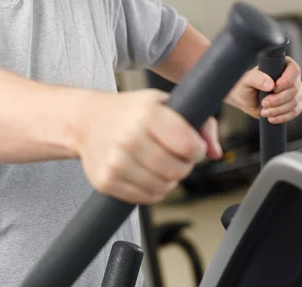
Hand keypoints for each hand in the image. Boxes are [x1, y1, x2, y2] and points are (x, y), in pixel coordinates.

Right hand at [76, 89, 207, 204]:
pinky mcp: (106, 181)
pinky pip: (146, 198)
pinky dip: (152, 189)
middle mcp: (129, 138)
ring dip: (169, 179)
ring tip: (159, 162)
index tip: (191, 145)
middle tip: (174, 154)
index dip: (196, 149)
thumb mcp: (164, 102)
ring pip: (164, 187)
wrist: (87, 120)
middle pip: (177, 170)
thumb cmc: (129, 110)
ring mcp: (116, 162)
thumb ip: (200, 122)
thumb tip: (215, 152)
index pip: (188, 145)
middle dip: (183, 165)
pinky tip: (146, 171)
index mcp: (146, 114)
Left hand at [225, 57, 301, 122]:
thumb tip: (270, 84)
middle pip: (294, 89)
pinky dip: (282, 116)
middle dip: (279, 99)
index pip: (294, 70)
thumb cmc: (245, 85)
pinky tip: (271, 117)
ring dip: (279, 109)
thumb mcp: (247, 80)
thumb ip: (256, 78)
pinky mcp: (293, 105)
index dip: (287, 80)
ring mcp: (294, 92)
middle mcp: (291, 78)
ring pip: (294, 102)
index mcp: (281, 66)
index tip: (275, 88)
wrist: (244, 99)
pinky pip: (294, 112)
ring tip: (264, 111)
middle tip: (264, 102)